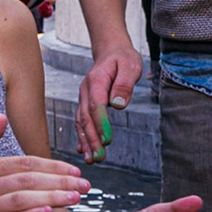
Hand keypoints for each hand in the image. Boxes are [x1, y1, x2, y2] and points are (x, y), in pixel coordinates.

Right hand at [75, 42, 141, 162]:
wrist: (111, 52)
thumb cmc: (123, 58)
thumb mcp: (130, 65)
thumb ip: (124, 84)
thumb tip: (119, 105)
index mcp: (96, 80)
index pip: (96, 105)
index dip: (101, 124)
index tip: (107, 140)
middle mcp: (85, 91)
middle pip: (86, 118)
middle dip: (92, 139)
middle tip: (99, 157)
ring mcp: (83, 98)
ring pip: (81, 122)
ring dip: (86, 142)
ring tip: (91, 160)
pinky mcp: (85, 104)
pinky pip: (81, 122)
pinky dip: (82, 137)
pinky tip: (83, 151)